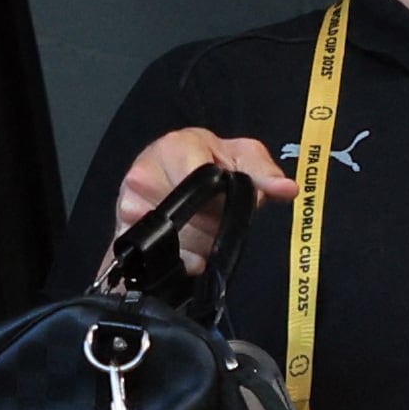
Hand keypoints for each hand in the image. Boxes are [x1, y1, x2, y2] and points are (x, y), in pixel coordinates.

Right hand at [113, 128, 297, 272]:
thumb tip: (287, 188)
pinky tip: (189, 253)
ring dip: (199, 246)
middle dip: (214, 226)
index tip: (230, 203)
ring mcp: (128, 207)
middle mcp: (142, 175)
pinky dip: (180, 262)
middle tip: (219, 216)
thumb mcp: (242, 156)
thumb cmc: (211, 159)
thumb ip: (263, 172)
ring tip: (204, 229)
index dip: (222, 202)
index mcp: (173, 147)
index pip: (199, 183)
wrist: (176, 171)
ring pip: (175, 244)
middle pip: (189, 220)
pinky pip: (155, 260)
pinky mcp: (121, 234)